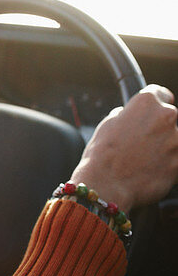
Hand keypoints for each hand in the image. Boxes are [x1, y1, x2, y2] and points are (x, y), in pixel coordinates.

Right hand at [69, 84, 177, 212]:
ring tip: (146, 159)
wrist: (108, 182)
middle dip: (160, 127)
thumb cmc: (104, 152)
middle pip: (170, 117)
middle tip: (145, 141)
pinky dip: (168, 164)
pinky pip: (176, 160)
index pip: (161, 93)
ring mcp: (176, 141)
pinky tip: (152, 170)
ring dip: (165, 146)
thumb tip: (132, 116)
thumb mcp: (110, 122)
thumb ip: (128, 114)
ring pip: (174, 140)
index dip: (157, 101)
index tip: (156, 110)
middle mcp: (166, 116)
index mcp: (146, 101)